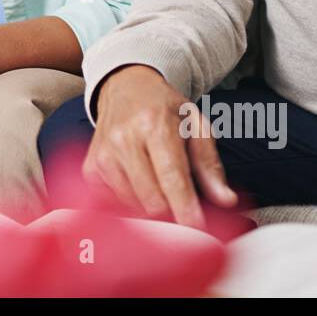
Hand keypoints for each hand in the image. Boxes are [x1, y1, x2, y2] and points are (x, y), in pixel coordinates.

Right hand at [84, 64, 236, 229]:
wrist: (125, 87)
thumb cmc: (162, 107)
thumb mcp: (195, 125)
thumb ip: (210, 164)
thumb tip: (224, 199)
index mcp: (154, 124)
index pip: (172, 178)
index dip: (186, 209)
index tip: (199, 229)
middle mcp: (124, 139)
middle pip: (152, 200)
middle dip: (173, 214)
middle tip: (185, 211)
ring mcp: (104, 155)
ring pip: (133, 206)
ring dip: (152, 208)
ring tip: (161, 189)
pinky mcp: (92, 168)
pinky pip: (114, 205)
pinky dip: (132, 204)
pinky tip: (140, 186)